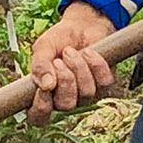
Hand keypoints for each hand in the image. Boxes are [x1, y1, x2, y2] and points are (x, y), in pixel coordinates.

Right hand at [28, 1, 117, 123]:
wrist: (83, 25)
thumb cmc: (59, 40)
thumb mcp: (43, 47)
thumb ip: (39, 65)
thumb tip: (44, 84)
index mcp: (43, 95)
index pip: (38, 117)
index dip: (41, 106)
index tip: (43, 86)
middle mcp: (64, 99)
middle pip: (66, 105)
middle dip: (65, 79)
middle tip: (59, 60)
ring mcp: (85, 95)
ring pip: (86, 92)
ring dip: (78, 66)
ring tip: (71, 52)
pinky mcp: (104, 85)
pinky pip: (103, 82)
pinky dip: (95, 63)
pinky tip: (88, 52)